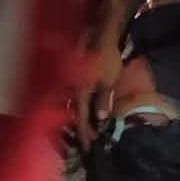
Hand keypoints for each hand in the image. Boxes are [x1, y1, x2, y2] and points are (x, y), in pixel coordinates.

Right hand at [76, 7, 123, 149]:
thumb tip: (100, 120)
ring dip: (79, 122)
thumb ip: (104, 99)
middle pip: (73, 117)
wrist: (98, 31)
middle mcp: (70, 90)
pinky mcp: (71, 79)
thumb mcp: (110, 78)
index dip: (84, 135)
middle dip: (79, 132)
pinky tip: (83, 116)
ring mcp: (69, 84)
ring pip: (72, 109)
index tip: (88, 150)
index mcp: (79, 91)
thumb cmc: (106, 53)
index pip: (81, 119)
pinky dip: (79, 110)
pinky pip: (73, 99)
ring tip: (86, 135)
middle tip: (86, 147)